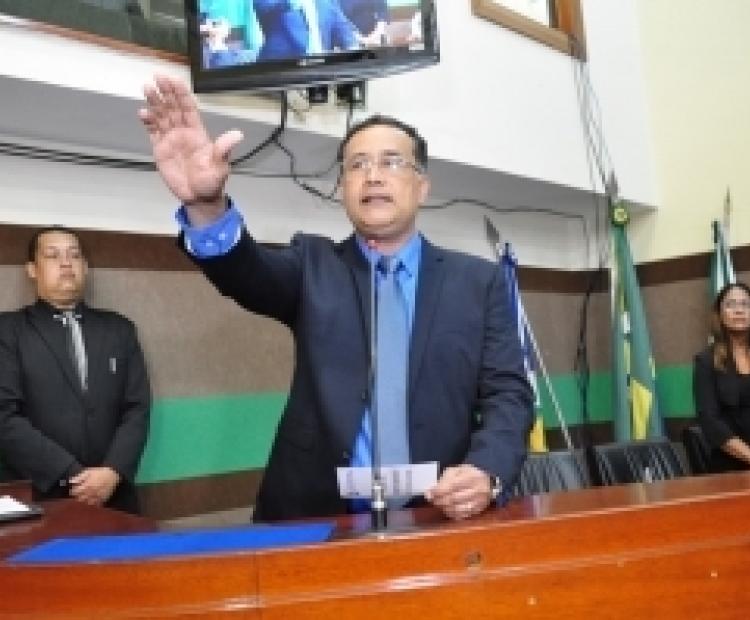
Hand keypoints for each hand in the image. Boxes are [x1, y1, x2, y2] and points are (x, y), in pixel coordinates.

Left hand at [69, 467, 120, 506]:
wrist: (114, 474)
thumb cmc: (100, 472)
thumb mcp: (89, 471)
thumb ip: (79, 477)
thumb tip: (71, 481)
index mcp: (86, 485)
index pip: (75, 492)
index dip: (73, 492)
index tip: (73, 491)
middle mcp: (91, 492)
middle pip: (80, 499)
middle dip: (78, 498)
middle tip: (78, 496)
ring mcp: (97, 496)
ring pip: (87, 503)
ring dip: (84, 502)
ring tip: (84, 500)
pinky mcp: (103, 498)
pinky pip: (96, 504)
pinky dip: (93, 505)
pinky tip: (91, 502)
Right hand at [138, 75, 243, 225]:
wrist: (199, 197)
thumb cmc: (212, 182)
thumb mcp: (220, 166)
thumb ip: (224, 149)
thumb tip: (237, 134)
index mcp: (197, 132)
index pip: (188, 108)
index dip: (181, 93)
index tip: (173, 79)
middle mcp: (183, 132)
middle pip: (173, 107)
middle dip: (166, 92)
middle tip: (157, 76)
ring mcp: (171, 140)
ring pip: (161, 116)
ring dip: (154, 102)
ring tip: (147, 88)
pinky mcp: (160, 150)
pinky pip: (153, 132)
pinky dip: (148, 122)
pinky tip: (143, 113)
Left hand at [425, 464, 492, 520]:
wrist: (487, 480)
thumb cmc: (468, 474)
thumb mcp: (456, 471)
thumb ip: (442, 481)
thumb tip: (429, 492)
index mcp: (471, 476)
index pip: (451, 486)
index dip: (438, 491)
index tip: (430, 493)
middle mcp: (477, 489)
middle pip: (453, 498)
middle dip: (440, 500)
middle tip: (433, 499)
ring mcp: (480, 501)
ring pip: (457, 509)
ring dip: (445, 508)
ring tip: (440, 504)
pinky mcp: (479, 510)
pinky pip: (463, 515)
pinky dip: (453, 513)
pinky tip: (449, 509)